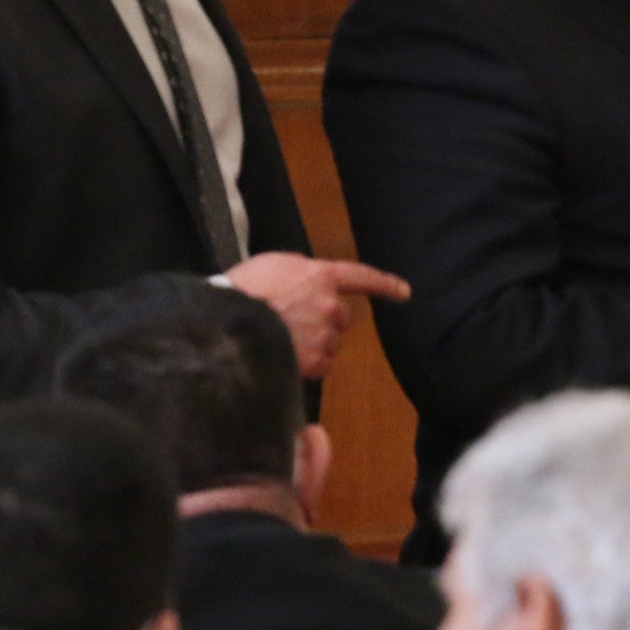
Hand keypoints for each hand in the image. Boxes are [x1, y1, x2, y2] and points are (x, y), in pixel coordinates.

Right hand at [226, 253, 410, 377]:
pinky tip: (284, 356)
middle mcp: (328, 305)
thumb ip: (300, 271)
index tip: (404, 292)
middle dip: (327, 321)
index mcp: (320, 276)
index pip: (360, 277)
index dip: (384, 284)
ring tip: (282, 339)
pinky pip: (320, 365)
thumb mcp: (272, 264)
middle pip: (342, 317)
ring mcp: (322, 335)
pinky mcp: (313, 361)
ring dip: (315, 343)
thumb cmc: (242, 289)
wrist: (225, 325)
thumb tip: (310, 283)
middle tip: (297, 323)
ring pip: (330, 343)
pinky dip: (308, 364)